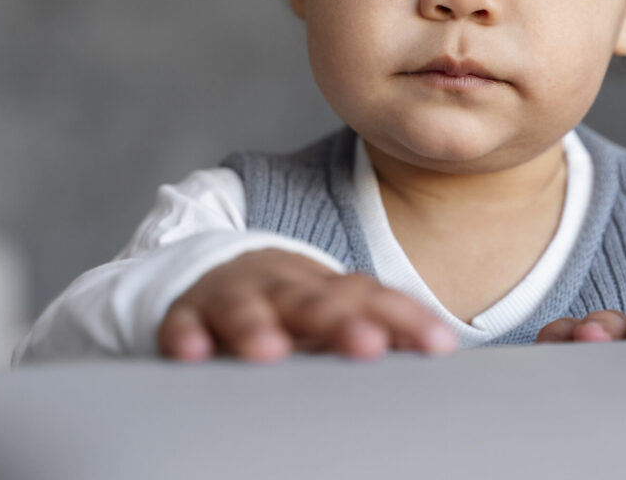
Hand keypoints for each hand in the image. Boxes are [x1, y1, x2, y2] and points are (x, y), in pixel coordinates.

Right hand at [157, 249, 456, 361]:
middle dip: (341, 323)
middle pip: (316, 301)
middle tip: (367, 344)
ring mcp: (235, 296)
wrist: (218, 272)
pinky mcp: (187, 313)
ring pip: (247, 307)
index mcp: (328, 287)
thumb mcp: (334, 310)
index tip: (438, 347)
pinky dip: (185, 335)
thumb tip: (443, 348)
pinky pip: (182, 323)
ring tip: (270, 352)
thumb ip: (381, 326)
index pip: (373, 297)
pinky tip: (191, 354)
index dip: (406, 318)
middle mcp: (285, 287)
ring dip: (258, 327)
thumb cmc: (291, 305)